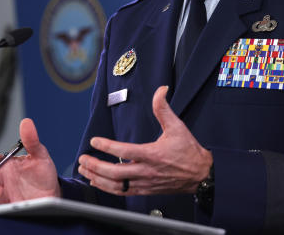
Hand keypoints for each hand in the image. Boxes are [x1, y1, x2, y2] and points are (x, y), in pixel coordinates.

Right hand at [0, 118, 60, 203]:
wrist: (52, 192)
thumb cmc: (43, 172)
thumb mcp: (39, 154)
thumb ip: (31, 140)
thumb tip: (26, 122)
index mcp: (8, 164)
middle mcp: (4, 178)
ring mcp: (7, 191)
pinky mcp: (12, 203)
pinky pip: (4, 203)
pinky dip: (3, 199)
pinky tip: (6, 194)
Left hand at [77, 85, 212, 195]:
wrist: (200, 174)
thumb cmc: (188, 151)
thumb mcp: (177, 126)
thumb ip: (164, 108)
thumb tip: (161, 90)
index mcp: (152, 155)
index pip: (124, 151)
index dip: (107, 147)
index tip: (94, 141)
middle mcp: (146, 171)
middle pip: (115, 173)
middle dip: (95, 166)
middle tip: (83, 158)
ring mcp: (145, 183)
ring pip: (116, 185)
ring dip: (97, 178)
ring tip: (85, 170)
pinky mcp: (145, 190)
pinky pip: (123, 192)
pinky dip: (107, 188)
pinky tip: (98, 182)